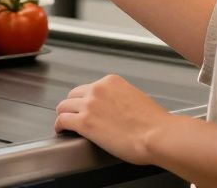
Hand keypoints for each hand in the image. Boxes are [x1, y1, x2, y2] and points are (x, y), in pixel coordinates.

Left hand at [55, 75, 171, 164]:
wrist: (157, 135)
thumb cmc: (154, 123)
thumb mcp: (136, 98)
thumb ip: (121, 99)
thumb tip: (116, 109)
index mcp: (111, 82)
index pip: (90, 88)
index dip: (86, 99)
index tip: (86, 107)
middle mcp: (97, 89)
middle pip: (74, 95)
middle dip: (73, 105)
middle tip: (74, 115)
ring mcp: (89, 105)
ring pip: (64, 107)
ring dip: (64, 115)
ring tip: (64, 122)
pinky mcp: (84, 123)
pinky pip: (62, 121)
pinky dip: (59, 125)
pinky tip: (61, 130)